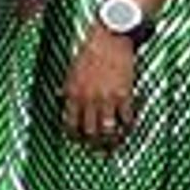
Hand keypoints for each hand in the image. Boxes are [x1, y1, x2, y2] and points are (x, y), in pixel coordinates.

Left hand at [63, 25, 142, 148]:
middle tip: (99, 150)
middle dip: (94, 144)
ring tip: (114, 145)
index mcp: (72, 94)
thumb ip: (67, 87)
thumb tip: (60, 97)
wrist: (109, 39)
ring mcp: (107, 98)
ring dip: (111, 141)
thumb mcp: (71, 71)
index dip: (74, 136)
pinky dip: (128, 127)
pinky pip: (126, 118)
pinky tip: (129, 129)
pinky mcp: (124, 94)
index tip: (79, 141)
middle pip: (90, 131)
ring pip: (108, 130)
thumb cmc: (89, 52)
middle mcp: (88, 99)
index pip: (70, 124)